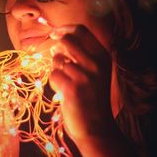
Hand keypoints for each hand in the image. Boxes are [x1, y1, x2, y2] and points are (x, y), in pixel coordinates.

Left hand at [48, 25, 116, 142]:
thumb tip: (56, 43)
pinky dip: (55, 83)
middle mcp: (96, 63)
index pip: (82, 30)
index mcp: (103, 57)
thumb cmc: (92, 99)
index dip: (65, 28)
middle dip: (56, 43)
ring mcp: (85, 75)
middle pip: (67, 39)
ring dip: (57, 69)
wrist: (97, 128)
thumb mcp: (95, 73)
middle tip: (53, 51)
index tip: (55, 32)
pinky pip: (54, 75)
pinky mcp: (72, 88)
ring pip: (58, 59)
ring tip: (66, 82)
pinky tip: (64, 92)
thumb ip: (80, 56)